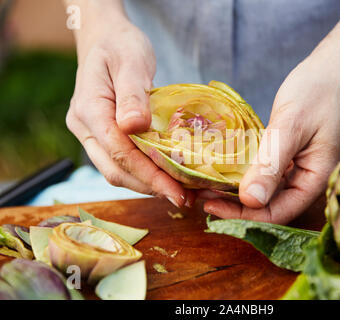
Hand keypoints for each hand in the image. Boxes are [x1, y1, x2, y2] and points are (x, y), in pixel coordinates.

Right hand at [66, 11, 192, 206]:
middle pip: (115, 170)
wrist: (105, 39)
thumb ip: (132, 94)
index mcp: (89, 109)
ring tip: (180, 192)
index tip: (176, 191)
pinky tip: (166, 177)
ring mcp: (91, 134)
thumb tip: (134, 128)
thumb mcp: (130, 61)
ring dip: (148, 185)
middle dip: (151, 187)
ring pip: (117, 171)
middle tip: (184, 198)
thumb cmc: (120, 45)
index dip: (148, 175)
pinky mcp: (102, 136)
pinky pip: (122, 161)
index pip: (119, 152)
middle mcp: (85, 128)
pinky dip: (144, 173)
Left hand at [203, 56, 339, 223]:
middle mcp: (309, 179)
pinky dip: (247, 174)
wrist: (333, 67)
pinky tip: (227, 170)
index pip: (278, 212)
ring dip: (239, 191)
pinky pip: (268, 173)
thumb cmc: (317, 92)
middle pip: (271, 205)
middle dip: (237, 206)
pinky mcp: (291, 155)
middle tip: (204, 196)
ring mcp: (300, 167)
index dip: (244, 215)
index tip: (212, 205)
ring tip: (209, 186)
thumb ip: (271, 164)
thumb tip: (251, 201)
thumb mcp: (291, 126)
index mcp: (317, 178)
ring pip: (267, 191)